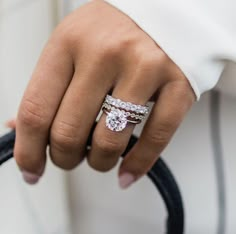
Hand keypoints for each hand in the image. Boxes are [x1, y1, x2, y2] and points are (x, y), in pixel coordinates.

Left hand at [14, 0, 194, 186]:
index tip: (31, 169)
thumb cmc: (113, 32)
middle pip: (69, 132)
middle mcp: (105, 53)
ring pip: (109, 141)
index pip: (36, 110)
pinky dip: (138, 164)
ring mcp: (144, 68)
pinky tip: (127, 172)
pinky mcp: (177, 84)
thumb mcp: (71, 46)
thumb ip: (48, 89)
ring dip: (98, 162)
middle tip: (70, 158)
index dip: (28, 151)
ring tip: (98, 158)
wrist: (163, 12)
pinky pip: (154, 138)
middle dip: (65, 158)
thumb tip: (19, 129)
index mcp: (69, 42)